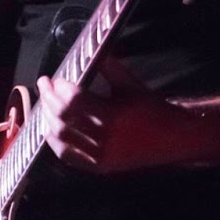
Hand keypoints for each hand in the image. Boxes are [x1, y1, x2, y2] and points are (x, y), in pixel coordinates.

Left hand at [35, 74, 186, 173]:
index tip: (54, 79)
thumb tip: (90, 51)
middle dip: (49, 99)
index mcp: (114, 117)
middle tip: (44, 85)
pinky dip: (55, 143)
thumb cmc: (154, 110)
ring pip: (62, 138)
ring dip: (48, 119)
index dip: (60, 89)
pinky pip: (69, 157)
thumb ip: (109, 68)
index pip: (75, 101)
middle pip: (64, 119)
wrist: (175, 139)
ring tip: (45, 104)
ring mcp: (102, 156)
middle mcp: (106, 139)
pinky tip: (50, 129)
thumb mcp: (132, 86)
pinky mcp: (101, 167)